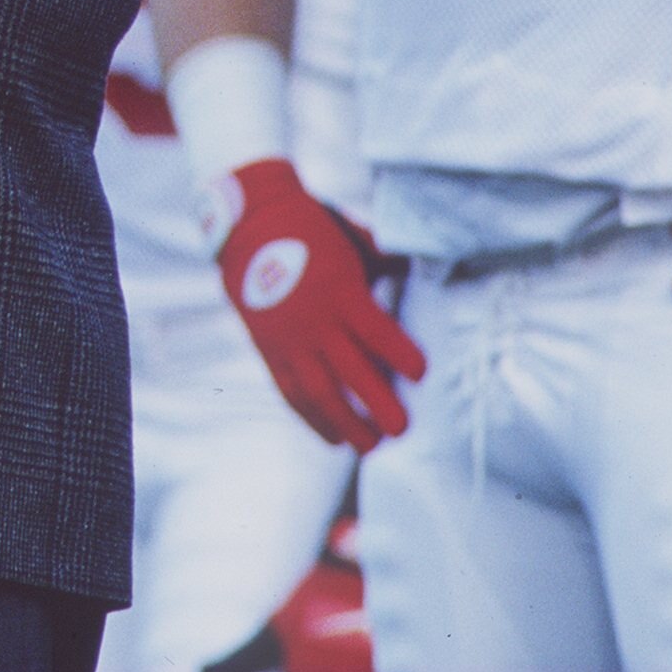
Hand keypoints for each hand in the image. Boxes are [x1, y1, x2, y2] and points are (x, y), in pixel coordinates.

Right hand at [211, 159, 424, 451]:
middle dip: (377, 404)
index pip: (375, 331)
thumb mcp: (354, 239)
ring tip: (369, 446)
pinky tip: (332, 438)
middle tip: (401, 430)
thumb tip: (422, 269)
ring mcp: (289, 339)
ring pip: (318, 391)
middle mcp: (315, 321)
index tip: (421, 373)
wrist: (249, 225)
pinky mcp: (268, 349)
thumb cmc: (311, 229)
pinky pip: (289, 392)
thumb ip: (386, 262)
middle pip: (350, 371)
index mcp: (341, 291)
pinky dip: (310, 418)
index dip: (400, 354)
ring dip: (344, 423)